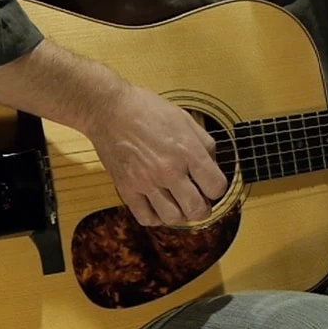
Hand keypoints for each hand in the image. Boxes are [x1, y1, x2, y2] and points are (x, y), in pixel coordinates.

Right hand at [85, 82, 228, 225]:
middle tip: (200, 201)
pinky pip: (146, 217)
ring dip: (181, 215)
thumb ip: (203, 143)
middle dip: (204, 208)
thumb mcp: (184, 119)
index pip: (216, 186)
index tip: (212, 185)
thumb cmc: (146, 110)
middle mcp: (169, 170)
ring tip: (180, 204)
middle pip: (197, 209)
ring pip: (173, 218)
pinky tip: (159, 207)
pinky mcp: (127, 189)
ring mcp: (147, 182)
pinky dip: (156, 218)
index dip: (218, 188)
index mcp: (187, 151)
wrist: (109, 110)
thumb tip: (212, 164)